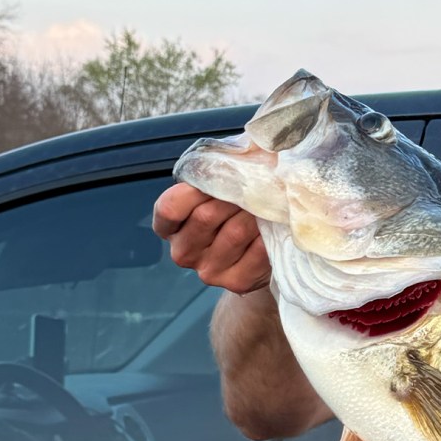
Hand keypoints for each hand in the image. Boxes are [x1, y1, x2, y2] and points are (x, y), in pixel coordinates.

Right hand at [153, 183, 270, 293]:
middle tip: (253, 189)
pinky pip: (257, 249)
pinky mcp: (236, 282)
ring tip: (264, 207)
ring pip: (235, 231)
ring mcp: (208, 270)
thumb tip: (237, 158)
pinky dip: (269, 234)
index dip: (195, 189)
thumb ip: (215, 175)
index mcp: (169, 228)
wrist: (256, 256)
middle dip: (235, 196)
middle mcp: (183, 252)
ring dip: (255, 214)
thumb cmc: (232, 214)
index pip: (170, 208)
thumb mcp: (216, 192)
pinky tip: (271, 228)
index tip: (219, 178)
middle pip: (206, 216)